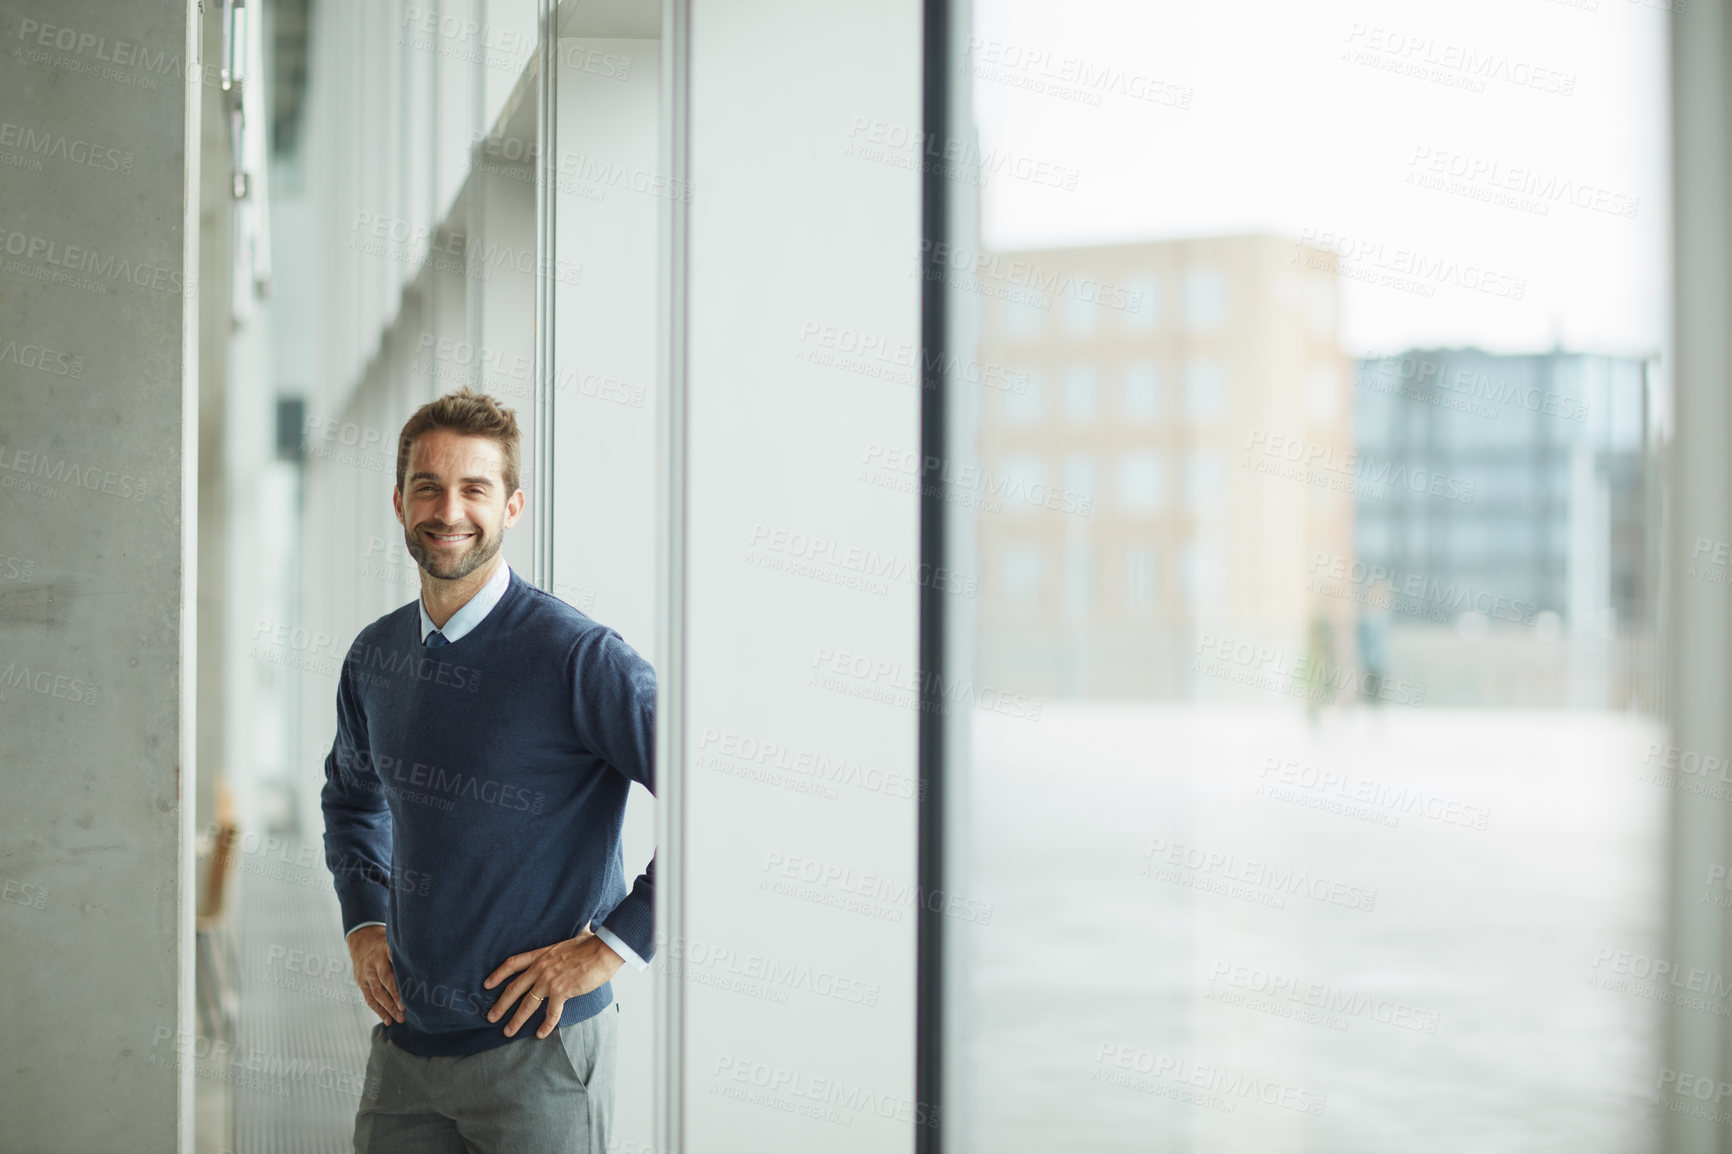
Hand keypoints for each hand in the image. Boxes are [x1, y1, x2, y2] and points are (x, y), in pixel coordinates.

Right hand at [347, 925, 404, 1024]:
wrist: (362, 940)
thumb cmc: (386, 943)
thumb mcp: (395, 942)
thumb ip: (406, 954)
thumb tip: (428, 967)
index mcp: (385, 951)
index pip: (393, 967)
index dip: (400, 982)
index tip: (410, 994)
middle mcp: (374, 963)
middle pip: (384, 983)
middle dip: (395, 998)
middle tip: (405, 1012)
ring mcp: (366, 974)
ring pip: (376, 993)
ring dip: (388, 1008)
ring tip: (399, 1019)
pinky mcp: (361, 983)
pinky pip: (369, 998)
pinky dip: (378, 1010)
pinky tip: (388, 1020)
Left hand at [483, 928, 623, 1038]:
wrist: (603, 950)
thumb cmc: (592, 943)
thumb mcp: (574, 936)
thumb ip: (572, 936)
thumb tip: (585, 923)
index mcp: (541, 955)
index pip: (513, 964)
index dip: (498, 974)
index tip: (486, 984)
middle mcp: (541, 968)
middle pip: (513, 988)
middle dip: (500, 1005)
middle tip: (490, 1017)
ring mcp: (550, 980)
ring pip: (527, 1004)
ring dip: (516, 1020)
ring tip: (507, 1031)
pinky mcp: (562, 991)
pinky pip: (551, 1012)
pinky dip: (546, 1025)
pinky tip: (540, 1034)